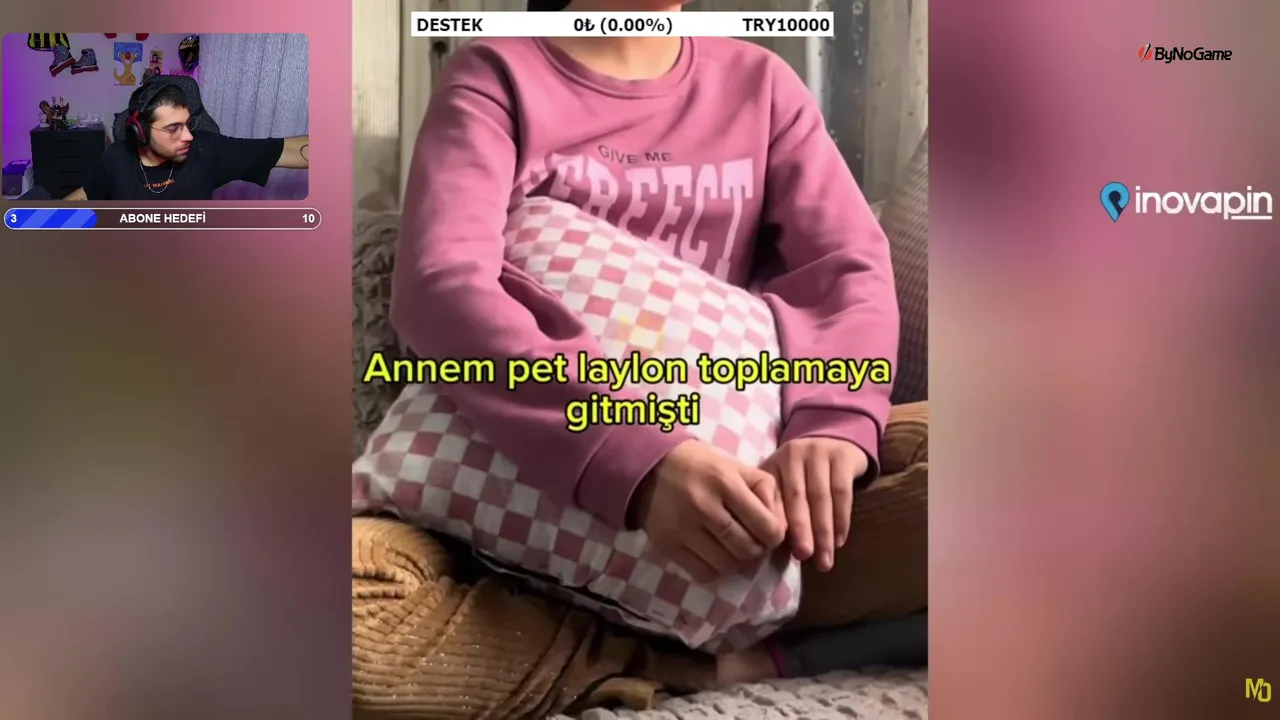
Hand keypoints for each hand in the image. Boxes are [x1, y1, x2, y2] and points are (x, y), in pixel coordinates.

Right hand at [632, 440, 786, 582]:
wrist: (650, 468)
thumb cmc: (701, 466)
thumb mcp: (737, 466)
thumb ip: (765, 491)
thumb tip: (781, 526)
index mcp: (725, 482)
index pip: (767, 527)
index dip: (776, 535)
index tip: (770, 531)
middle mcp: (703, 506)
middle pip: (748, 549)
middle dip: (757, 549)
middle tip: (751, 539)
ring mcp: (683, 529)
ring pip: (727, 565)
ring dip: (736, 560)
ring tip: (731, 546)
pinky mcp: (668, 545)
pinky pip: (703, 573)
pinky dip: (715, 569)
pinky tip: (713, 553)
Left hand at [761, 438, 867, 570]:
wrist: (832, 439)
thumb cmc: (802, 473)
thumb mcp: (782, 483)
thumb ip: (776, 507)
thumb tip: (773, 543)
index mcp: (773, 464)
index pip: (773, 497)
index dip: (777, 523)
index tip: (778, 549)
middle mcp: (793, 455)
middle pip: (797, 498)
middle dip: (801, 531)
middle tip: (804, 557)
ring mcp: (819, 452)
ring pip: (821, 497)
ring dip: (824, 531)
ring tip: (825, 559)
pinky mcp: (842, 455)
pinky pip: (842, 492)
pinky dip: (841, 519)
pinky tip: (839, 540)